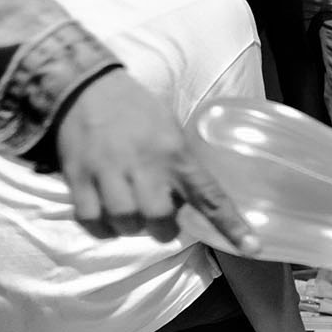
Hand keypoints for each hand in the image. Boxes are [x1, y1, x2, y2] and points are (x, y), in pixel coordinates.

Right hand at [55, 71, 257, 252]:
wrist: (86, 85)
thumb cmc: (136, 109)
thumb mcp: (170, 129)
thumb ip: (182, 164)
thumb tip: (192, 199)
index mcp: (175, 153)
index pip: (210, 196)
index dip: (232, 225)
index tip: (252, 247)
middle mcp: (145, 165)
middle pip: (160, 219)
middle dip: (161, 225)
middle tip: (154, 210)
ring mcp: (109, 172)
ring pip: (126, 222)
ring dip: (130, 224)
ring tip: (128, 207)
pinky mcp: (79, 178)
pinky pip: (92, 220)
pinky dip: (101, 225)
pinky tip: (105, 212)